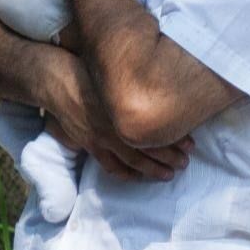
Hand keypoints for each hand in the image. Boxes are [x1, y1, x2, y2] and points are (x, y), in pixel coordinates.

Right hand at [41, 63, 193, 181]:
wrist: (58, 81)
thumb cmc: (87, 72)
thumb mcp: (115, 77)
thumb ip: (135, 88)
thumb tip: (161, 90)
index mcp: (124, 110)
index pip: (156, 131)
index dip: (176, 140)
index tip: (192, 145)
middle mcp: (116, 127)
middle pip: (148, 148)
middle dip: (169, 157)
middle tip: (185, 163)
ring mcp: (102, 138)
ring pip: (132, 161)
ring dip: (152, 170)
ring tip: (168, 174)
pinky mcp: (90, 144)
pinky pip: (110, 165)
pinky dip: (126, 174)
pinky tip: (137, 177)